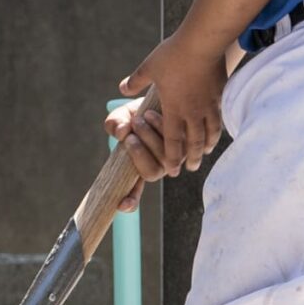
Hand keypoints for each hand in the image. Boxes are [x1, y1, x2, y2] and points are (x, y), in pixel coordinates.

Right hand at [103, 97, 168, 212]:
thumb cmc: (137, 113)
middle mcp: (160, 167)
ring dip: (149, 137)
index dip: (130, 199)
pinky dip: (160, 126)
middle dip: (139, 153)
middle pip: (152, 172)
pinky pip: (176, 140)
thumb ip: (115, 125)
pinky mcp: (188, 143)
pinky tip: (150, 113)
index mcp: (140, 167)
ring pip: (165, 156)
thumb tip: (121, 133)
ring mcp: (176, 157)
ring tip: (138, 119)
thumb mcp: (121, 118)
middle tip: (129, 133)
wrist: (159, 99)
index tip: (122, 205)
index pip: (135, 190)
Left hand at [119, 34, 228, 175]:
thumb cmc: (173, 55)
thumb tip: (122, 88)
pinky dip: (218, 129)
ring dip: (206, 145)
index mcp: (173, 108)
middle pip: (193, 142)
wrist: (202, 43)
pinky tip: (217, 131)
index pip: (172, 141)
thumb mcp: (149, 67)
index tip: (172, 170)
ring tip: (205, 153)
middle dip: (191, 158)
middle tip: (190, 168)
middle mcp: (192, 111)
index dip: (172, 157)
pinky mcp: (220, 95)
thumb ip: (135, 81)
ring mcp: (209, 104)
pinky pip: (220, 118)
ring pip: (209, 132)